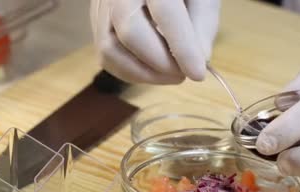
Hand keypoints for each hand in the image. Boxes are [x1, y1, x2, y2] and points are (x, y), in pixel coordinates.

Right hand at [90, 0, 220, 83]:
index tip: (198, 74)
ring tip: (170, 75)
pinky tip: (152, 72)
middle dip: (160, 63)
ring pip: (110, 49)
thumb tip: (200, 60)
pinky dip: (131, 72)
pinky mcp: (96, 19)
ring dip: (144, 73)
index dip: (182, 48)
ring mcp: (102, 4)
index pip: (165, 13)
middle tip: (183, 74)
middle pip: (130, 32)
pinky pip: (106, 55)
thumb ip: (203, 24)